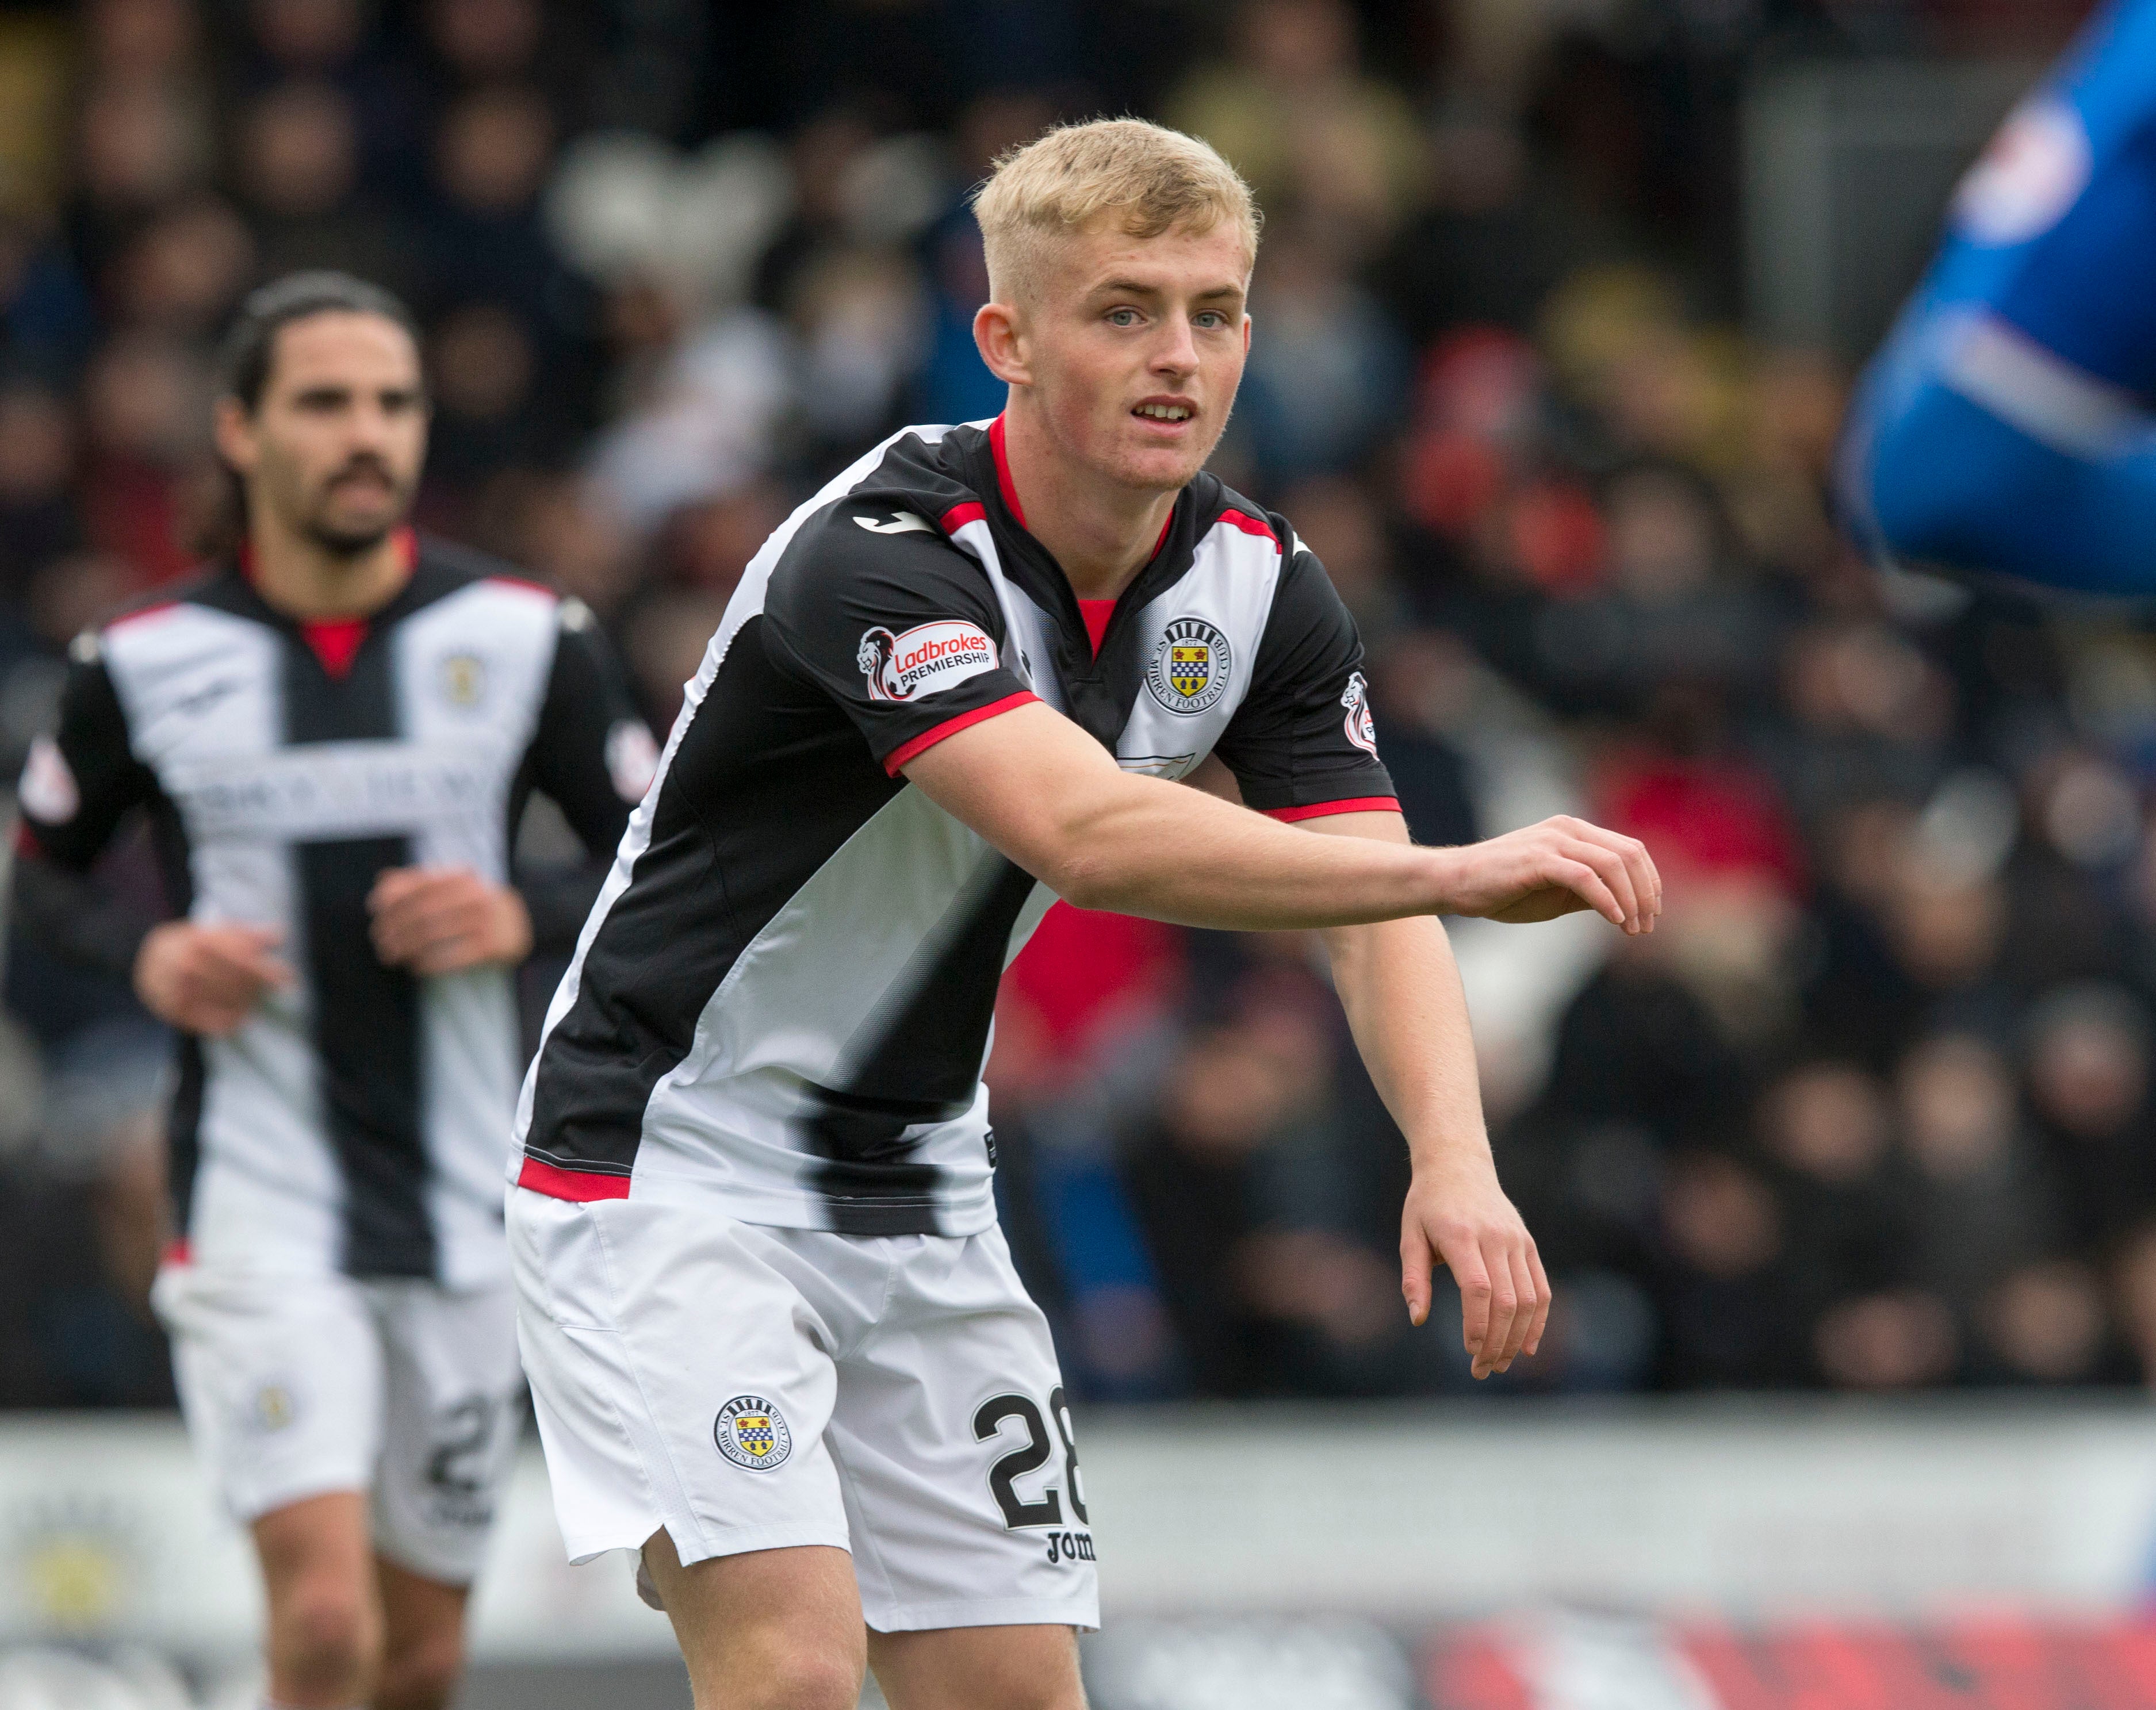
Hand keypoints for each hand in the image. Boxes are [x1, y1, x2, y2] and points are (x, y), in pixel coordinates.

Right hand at [134, 922, 292, 1034]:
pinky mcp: (173, 1009)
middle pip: (238, 983)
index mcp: (202, 941)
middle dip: (256, 988)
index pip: (243, 959)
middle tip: (266, 991)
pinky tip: (238, 1018)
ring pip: (226, 1003)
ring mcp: (179, 988)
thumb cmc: (193, 944)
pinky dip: (228, 1021)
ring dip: (245, 1004)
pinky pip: (209, 1022)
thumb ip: (249, 934)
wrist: (146, 957)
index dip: (268, 972)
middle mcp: (189, 964)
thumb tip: (281, 934)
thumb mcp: (218, 931)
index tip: (289, 980)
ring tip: (253, 1004)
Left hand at [368, 866, 532, 974]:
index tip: (374, 908)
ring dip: (405, 948)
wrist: (525, 921)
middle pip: (421, 911)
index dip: (392, 894)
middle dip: (394, 927)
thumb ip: (418, 881)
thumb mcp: (453, 885)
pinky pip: (451, 958)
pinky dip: (428, 964)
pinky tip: (415, 967)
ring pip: (432, 935)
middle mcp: (473, 895)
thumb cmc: (476, 904)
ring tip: (391, 957)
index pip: (418, 883)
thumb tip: (381, 881)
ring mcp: (484, 921)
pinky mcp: (491, 946)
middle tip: (379, 941)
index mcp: (460, 877)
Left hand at [1400, 1154, 1550, 1378]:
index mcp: (1462, 1235)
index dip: (1477, 1325)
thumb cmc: (1427, 1205)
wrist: (1458, 1166)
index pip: (1478, 1288)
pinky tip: (1526, 1346)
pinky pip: (1541, 1288)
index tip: (1469, 1351)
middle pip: (1506, 1300)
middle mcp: (1495, 1238)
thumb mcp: (1410, 1235)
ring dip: (1516, 1338)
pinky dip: (1537, 1320)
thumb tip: (1418, 1318)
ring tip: (1500, 1363)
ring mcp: (1516, 1241)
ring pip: (1528, 1299)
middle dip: (1496, 1341)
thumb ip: (1414, 1277)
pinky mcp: (1528, 1245)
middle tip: (1482, 1369)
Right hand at [1432, 815, 1660, 932]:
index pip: (1630, 849)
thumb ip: (1590, 892)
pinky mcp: (1539, 859)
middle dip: (1645, 893)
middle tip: (1647, 925)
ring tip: (1632, 928)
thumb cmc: (1503, 890)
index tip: (1651, 913)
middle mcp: (1568, 829)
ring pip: (1613, 864)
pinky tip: (1614, 920)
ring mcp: (1553, 841)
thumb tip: (1627, 907)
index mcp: (1575, 831)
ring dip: (1630, 900)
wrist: (1456, 883)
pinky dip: (1606, 900)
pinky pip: (1585, 877)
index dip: (1649, 882)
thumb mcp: (1557, 893)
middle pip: (1629, 854)